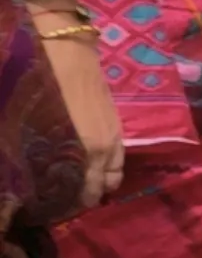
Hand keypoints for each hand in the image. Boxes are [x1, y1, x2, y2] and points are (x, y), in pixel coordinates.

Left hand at [39, 33, 122, 209]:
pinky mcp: (115, 122)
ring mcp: (114, 135)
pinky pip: (117, 157)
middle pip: (101, 188)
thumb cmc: (38, 80)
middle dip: (83, 199)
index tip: (47, 212)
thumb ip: (35, 153)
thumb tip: (27, 178)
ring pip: (114, 174)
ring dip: (98, 185)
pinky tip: (90, 166)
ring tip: (79, 188)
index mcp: (84, 150)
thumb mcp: (28, 123)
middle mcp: (104, 148)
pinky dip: (106, 168)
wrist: (63, 44)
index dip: (66, 207)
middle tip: (62, 204)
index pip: (83, 194)